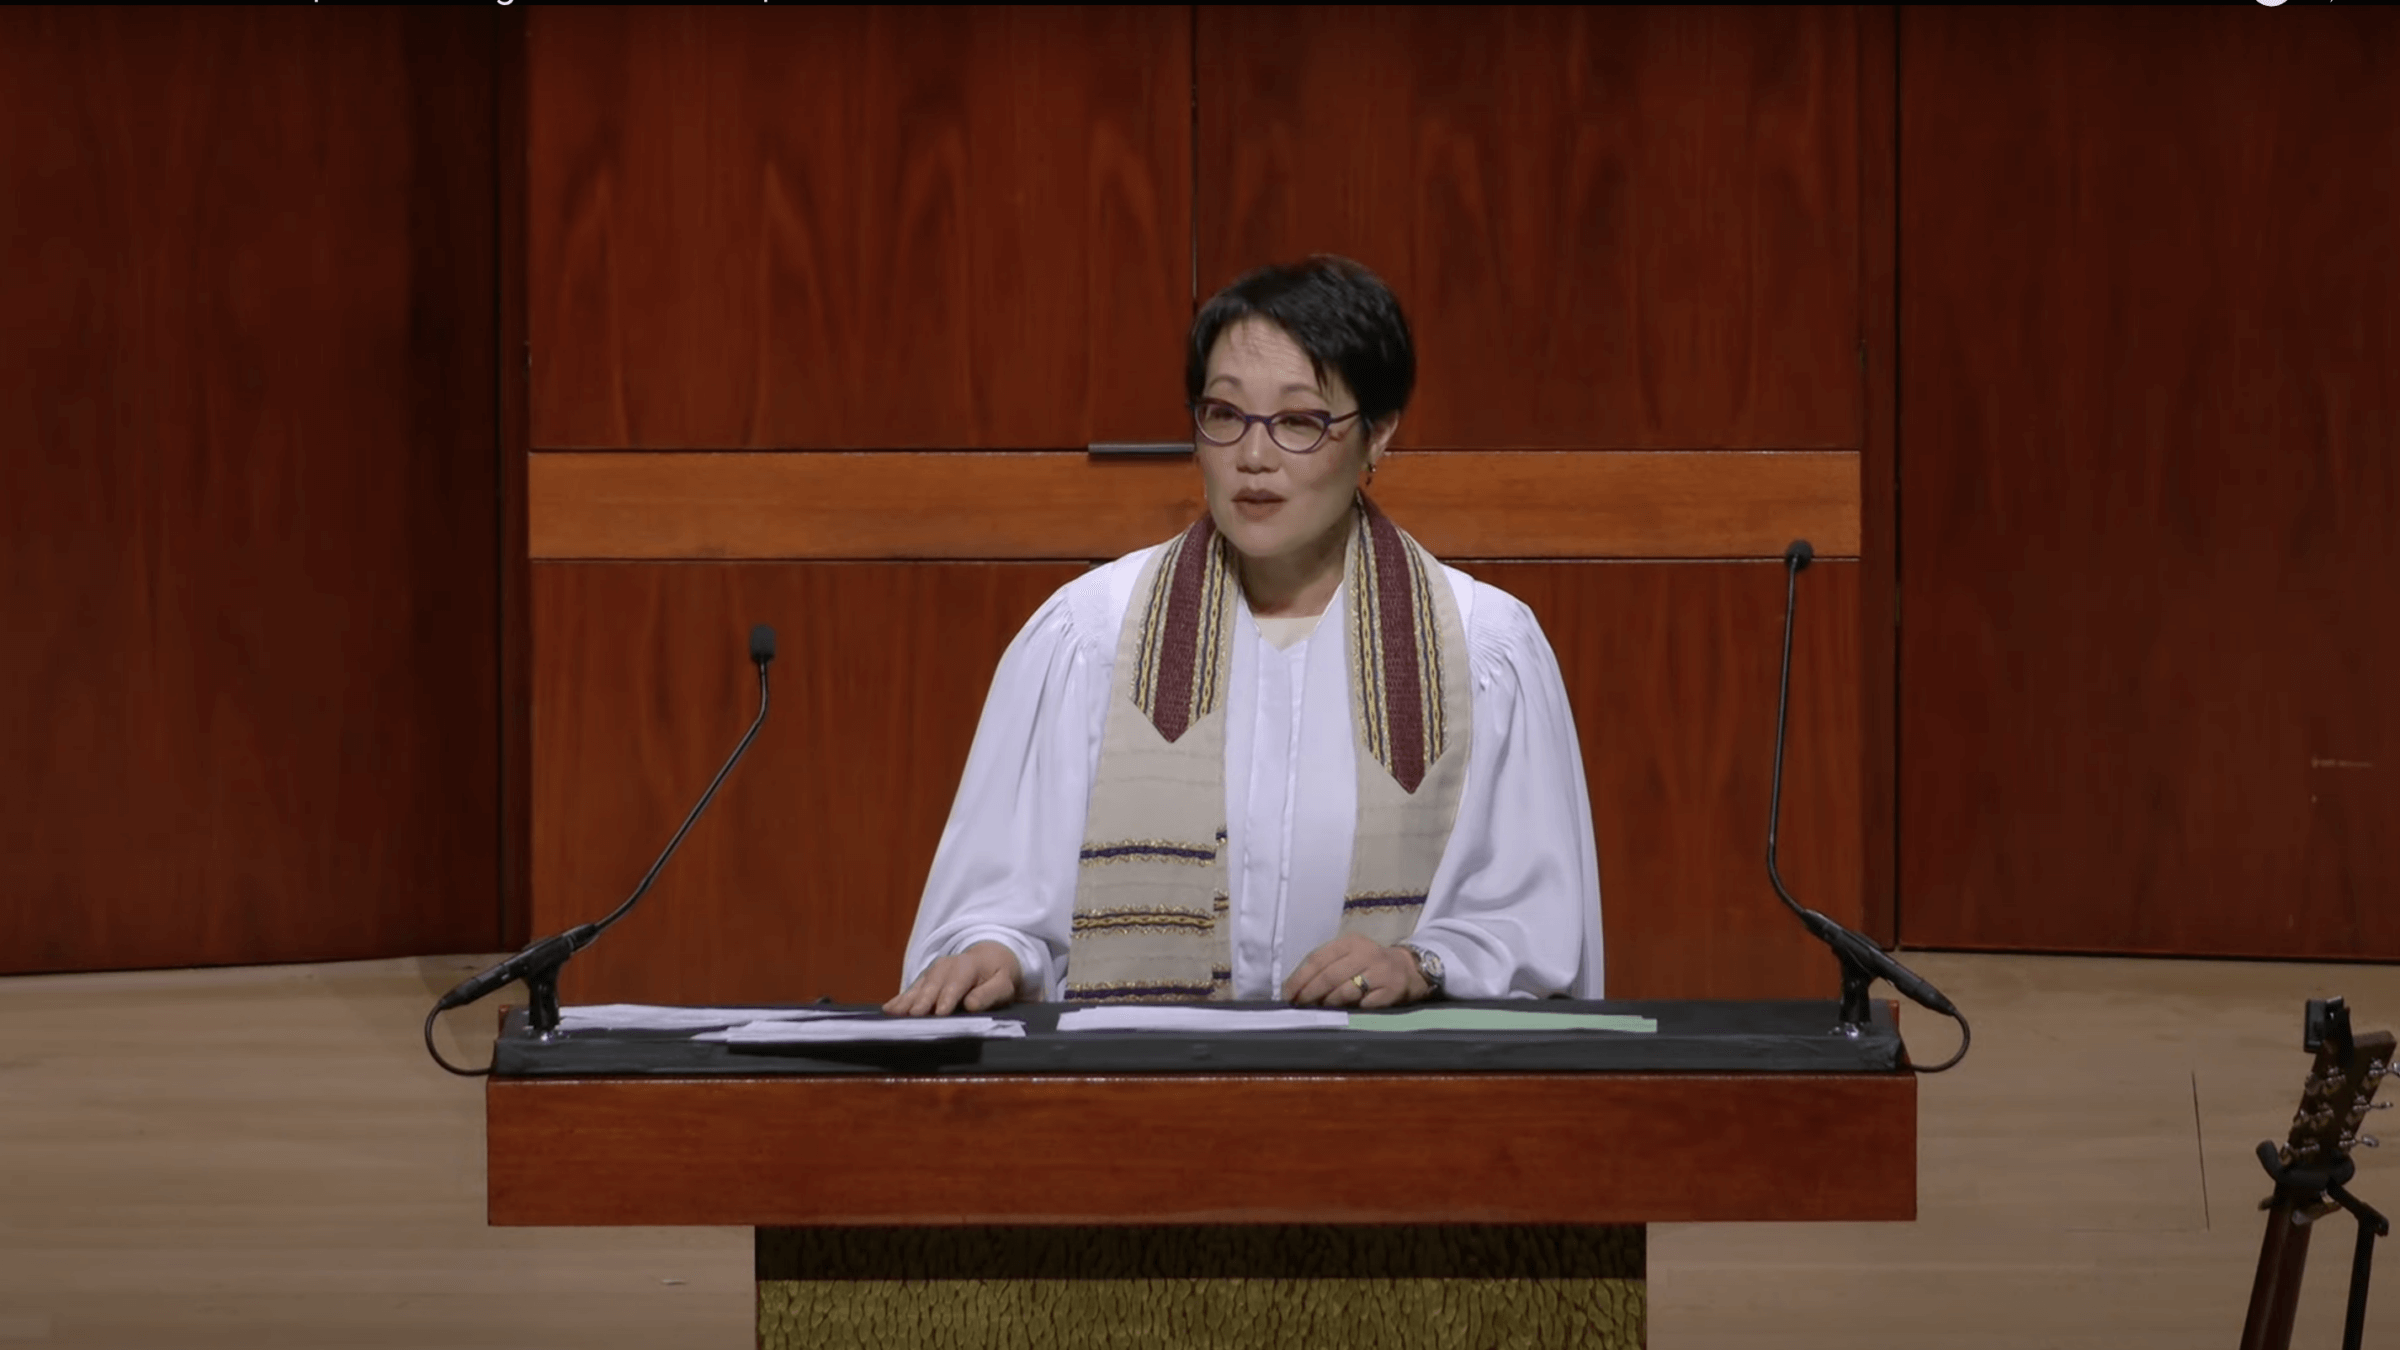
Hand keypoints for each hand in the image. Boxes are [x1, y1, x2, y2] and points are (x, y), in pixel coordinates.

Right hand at [884, 941, 1021, 1016]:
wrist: (989, 958)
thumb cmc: (997, 976)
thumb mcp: (1003, 985)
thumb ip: (989, 994)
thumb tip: (972, 1005)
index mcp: (968, 966)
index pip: (957, 984)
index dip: (948, 998)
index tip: (940, 1012)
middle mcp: (946, 967)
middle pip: (933, 985)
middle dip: (923, 1000)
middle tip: (914, 1016)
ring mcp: (933, 972)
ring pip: (919, 987)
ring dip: (906, 1001)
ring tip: (895, 1014)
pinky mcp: (924, 980)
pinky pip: (911, 990)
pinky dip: (900, 1000)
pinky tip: (888, 1010)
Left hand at [1281, 934, 1431, 1009]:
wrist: (1407, 968)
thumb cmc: (1368, 963)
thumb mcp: (1347, 956)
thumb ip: (1325, 967)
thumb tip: (1295, 988)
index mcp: (1349, 942)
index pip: (1318, 959)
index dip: (1300, 978)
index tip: (1287, 993)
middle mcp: (1365, 954)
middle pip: (1330, 976)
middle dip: (1310, 993)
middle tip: (1299, 1005)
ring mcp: (1380, 972)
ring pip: (1346, 991)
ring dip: (1328, 1003)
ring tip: (1320, 1009)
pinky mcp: (1392, 990)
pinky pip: (1365, 1005)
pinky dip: (1352, 1010)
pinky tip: (1345, 1013)